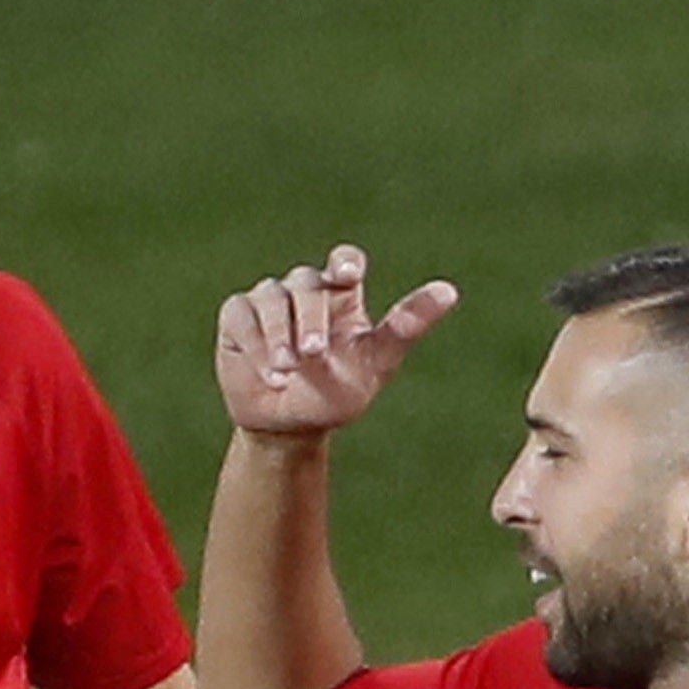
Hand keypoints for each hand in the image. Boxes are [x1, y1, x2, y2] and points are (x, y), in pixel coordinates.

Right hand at [217, 245, 457, 441]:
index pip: (344, 261)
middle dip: (310, 319)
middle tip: (314, 354)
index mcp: (341, 295)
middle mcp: (304, 290)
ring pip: (271, 298)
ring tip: (286, 370)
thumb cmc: (336, 393)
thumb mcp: (376, 363)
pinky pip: (241, 316)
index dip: (345, 262)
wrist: (291, 427)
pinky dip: (253, 342)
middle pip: (307, 285)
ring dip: (278, 334)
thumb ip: (406, 326)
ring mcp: (269, 301)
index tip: (347, 274)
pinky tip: (267, 371)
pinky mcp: (238, 317)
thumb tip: (451, 290)